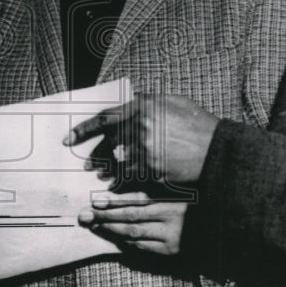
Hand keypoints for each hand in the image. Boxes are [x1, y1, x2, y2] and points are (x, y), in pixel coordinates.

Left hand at [65, 94, 218, 186]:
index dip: (84, 129)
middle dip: (96, 155)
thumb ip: (148, 102)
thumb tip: (129, 102)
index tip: (69, 138)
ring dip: (107, 169)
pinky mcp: (152, 169)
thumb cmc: (197, 124)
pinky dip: (123, 180)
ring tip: (101, 174)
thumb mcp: (173, 102)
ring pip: (117, 161)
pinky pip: (130, 176)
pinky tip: (119, 184)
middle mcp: (141, 126)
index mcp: (143, 106)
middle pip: (108, 143)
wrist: (216, 149)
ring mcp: (146, 149)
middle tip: (87, 164)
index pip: (105, 118)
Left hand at [78, 192, 187, 254]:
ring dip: (111, 230)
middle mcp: (171, 217)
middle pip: (131, 216)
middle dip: (105, 216)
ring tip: (95, 226)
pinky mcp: (170, 252)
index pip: (137, 199)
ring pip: (133, 233)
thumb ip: (155, 190)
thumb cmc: (194, 207)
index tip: (96, 201)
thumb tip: (122, 186)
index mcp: (172, 198)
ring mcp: (170, 237)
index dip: (115, 200)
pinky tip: (114, 237)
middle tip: (85, 215)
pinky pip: (142, 247)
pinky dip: (126, 242)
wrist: (215, 231)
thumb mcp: (177, 193)